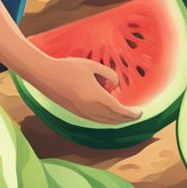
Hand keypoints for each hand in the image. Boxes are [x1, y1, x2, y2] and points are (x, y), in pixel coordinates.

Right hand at [21, 55, 141, 124]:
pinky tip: (110, 113)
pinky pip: (97, 120)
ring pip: (105, 121)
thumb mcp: (92, 66)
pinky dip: (107, 119)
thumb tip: (115, 85)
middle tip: (136, 114)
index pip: (119, 110)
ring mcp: (83, 113)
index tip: (140, 112)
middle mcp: (91, 109)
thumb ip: (108, 74)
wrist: (46, 75)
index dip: (132, 113)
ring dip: (117, 119)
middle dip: (127, 118)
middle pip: (114, 119)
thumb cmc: (69, 68)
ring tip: (125, 114)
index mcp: (97, 97)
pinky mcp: (77, 113)